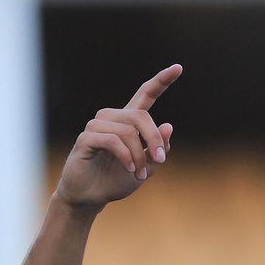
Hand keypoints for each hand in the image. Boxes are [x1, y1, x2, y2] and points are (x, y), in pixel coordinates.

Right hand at [53, 65, 181, 210]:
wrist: (91, 197)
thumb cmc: (116, 180)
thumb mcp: (146, 167)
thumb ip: (158, 149)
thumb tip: (168, 126)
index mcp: (128, 121)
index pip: (146, 94)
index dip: (161, 81)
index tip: (178, 68)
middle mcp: (112, 117)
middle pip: (140, 116)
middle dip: (154, 140)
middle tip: (158, 160)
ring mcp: (96, 126)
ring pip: (128, 131)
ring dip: (138, 155)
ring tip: (138, 173)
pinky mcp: (86, 138)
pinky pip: (113, 141)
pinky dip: (126, 157)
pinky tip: (129, 169)